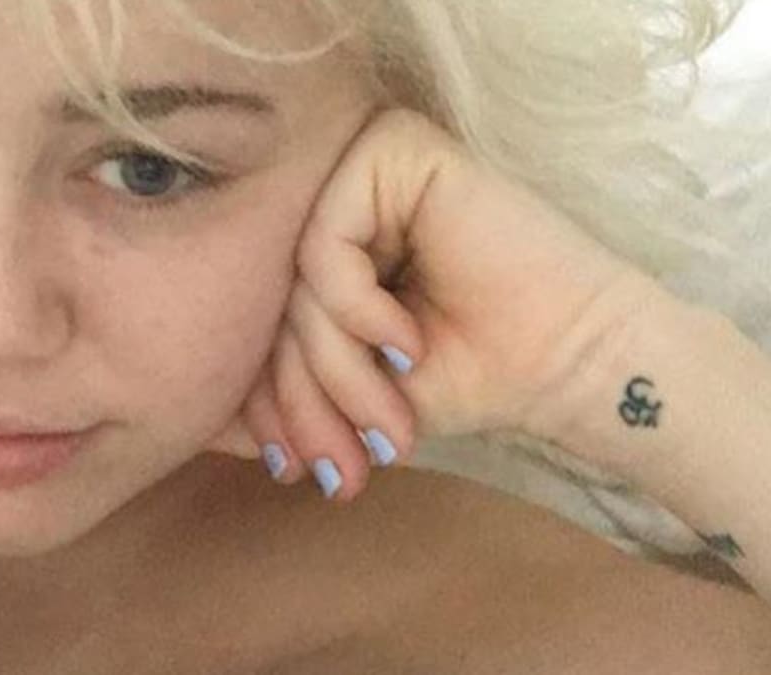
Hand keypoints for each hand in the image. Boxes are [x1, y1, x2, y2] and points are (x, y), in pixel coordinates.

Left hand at [236, 109, 657, 500]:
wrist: (567, 365)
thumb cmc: (469, 376)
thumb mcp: (356, 394)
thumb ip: (286, 389)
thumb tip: (203, 421)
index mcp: (328, 246)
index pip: (261, 318)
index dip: (267, 400)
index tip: (294, 469)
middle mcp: (339, 200)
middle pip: (273, 302)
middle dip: (302, 400)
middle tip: (344, 466)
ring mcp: (364, 171)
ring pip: (295, 281)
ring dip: (336, 369)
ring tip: (391, 420)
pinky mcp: (397, 152)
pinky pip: (326, 243)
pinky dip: (356, 308)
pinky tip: (407, 343)